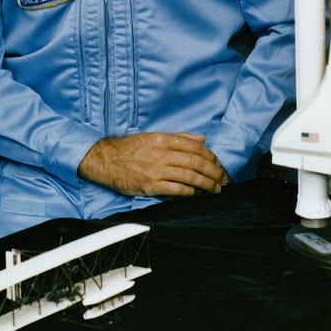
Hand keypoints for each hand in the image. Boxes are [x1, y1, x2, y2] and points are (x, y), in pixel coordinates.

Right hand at [78, 133, 227, 196]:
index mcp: (163, 139)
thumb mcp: (154, 136)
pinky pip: (176, 190)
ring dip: (206, 184)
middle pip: (196, 162)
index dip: (211, 157)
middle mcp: (161, 153)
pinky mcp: (150, 186)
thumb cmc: (131, 149)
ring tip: (216, 189)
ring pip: (189, 176)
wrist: (106, 160)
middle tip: (224, 180)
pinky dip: (190, 192)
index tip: (219, 165)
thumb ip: (179, 137)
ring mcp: (156, 170)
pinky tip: (196, 194)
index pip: (195, 146)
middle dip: (214, 172)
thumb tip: (202, 138)